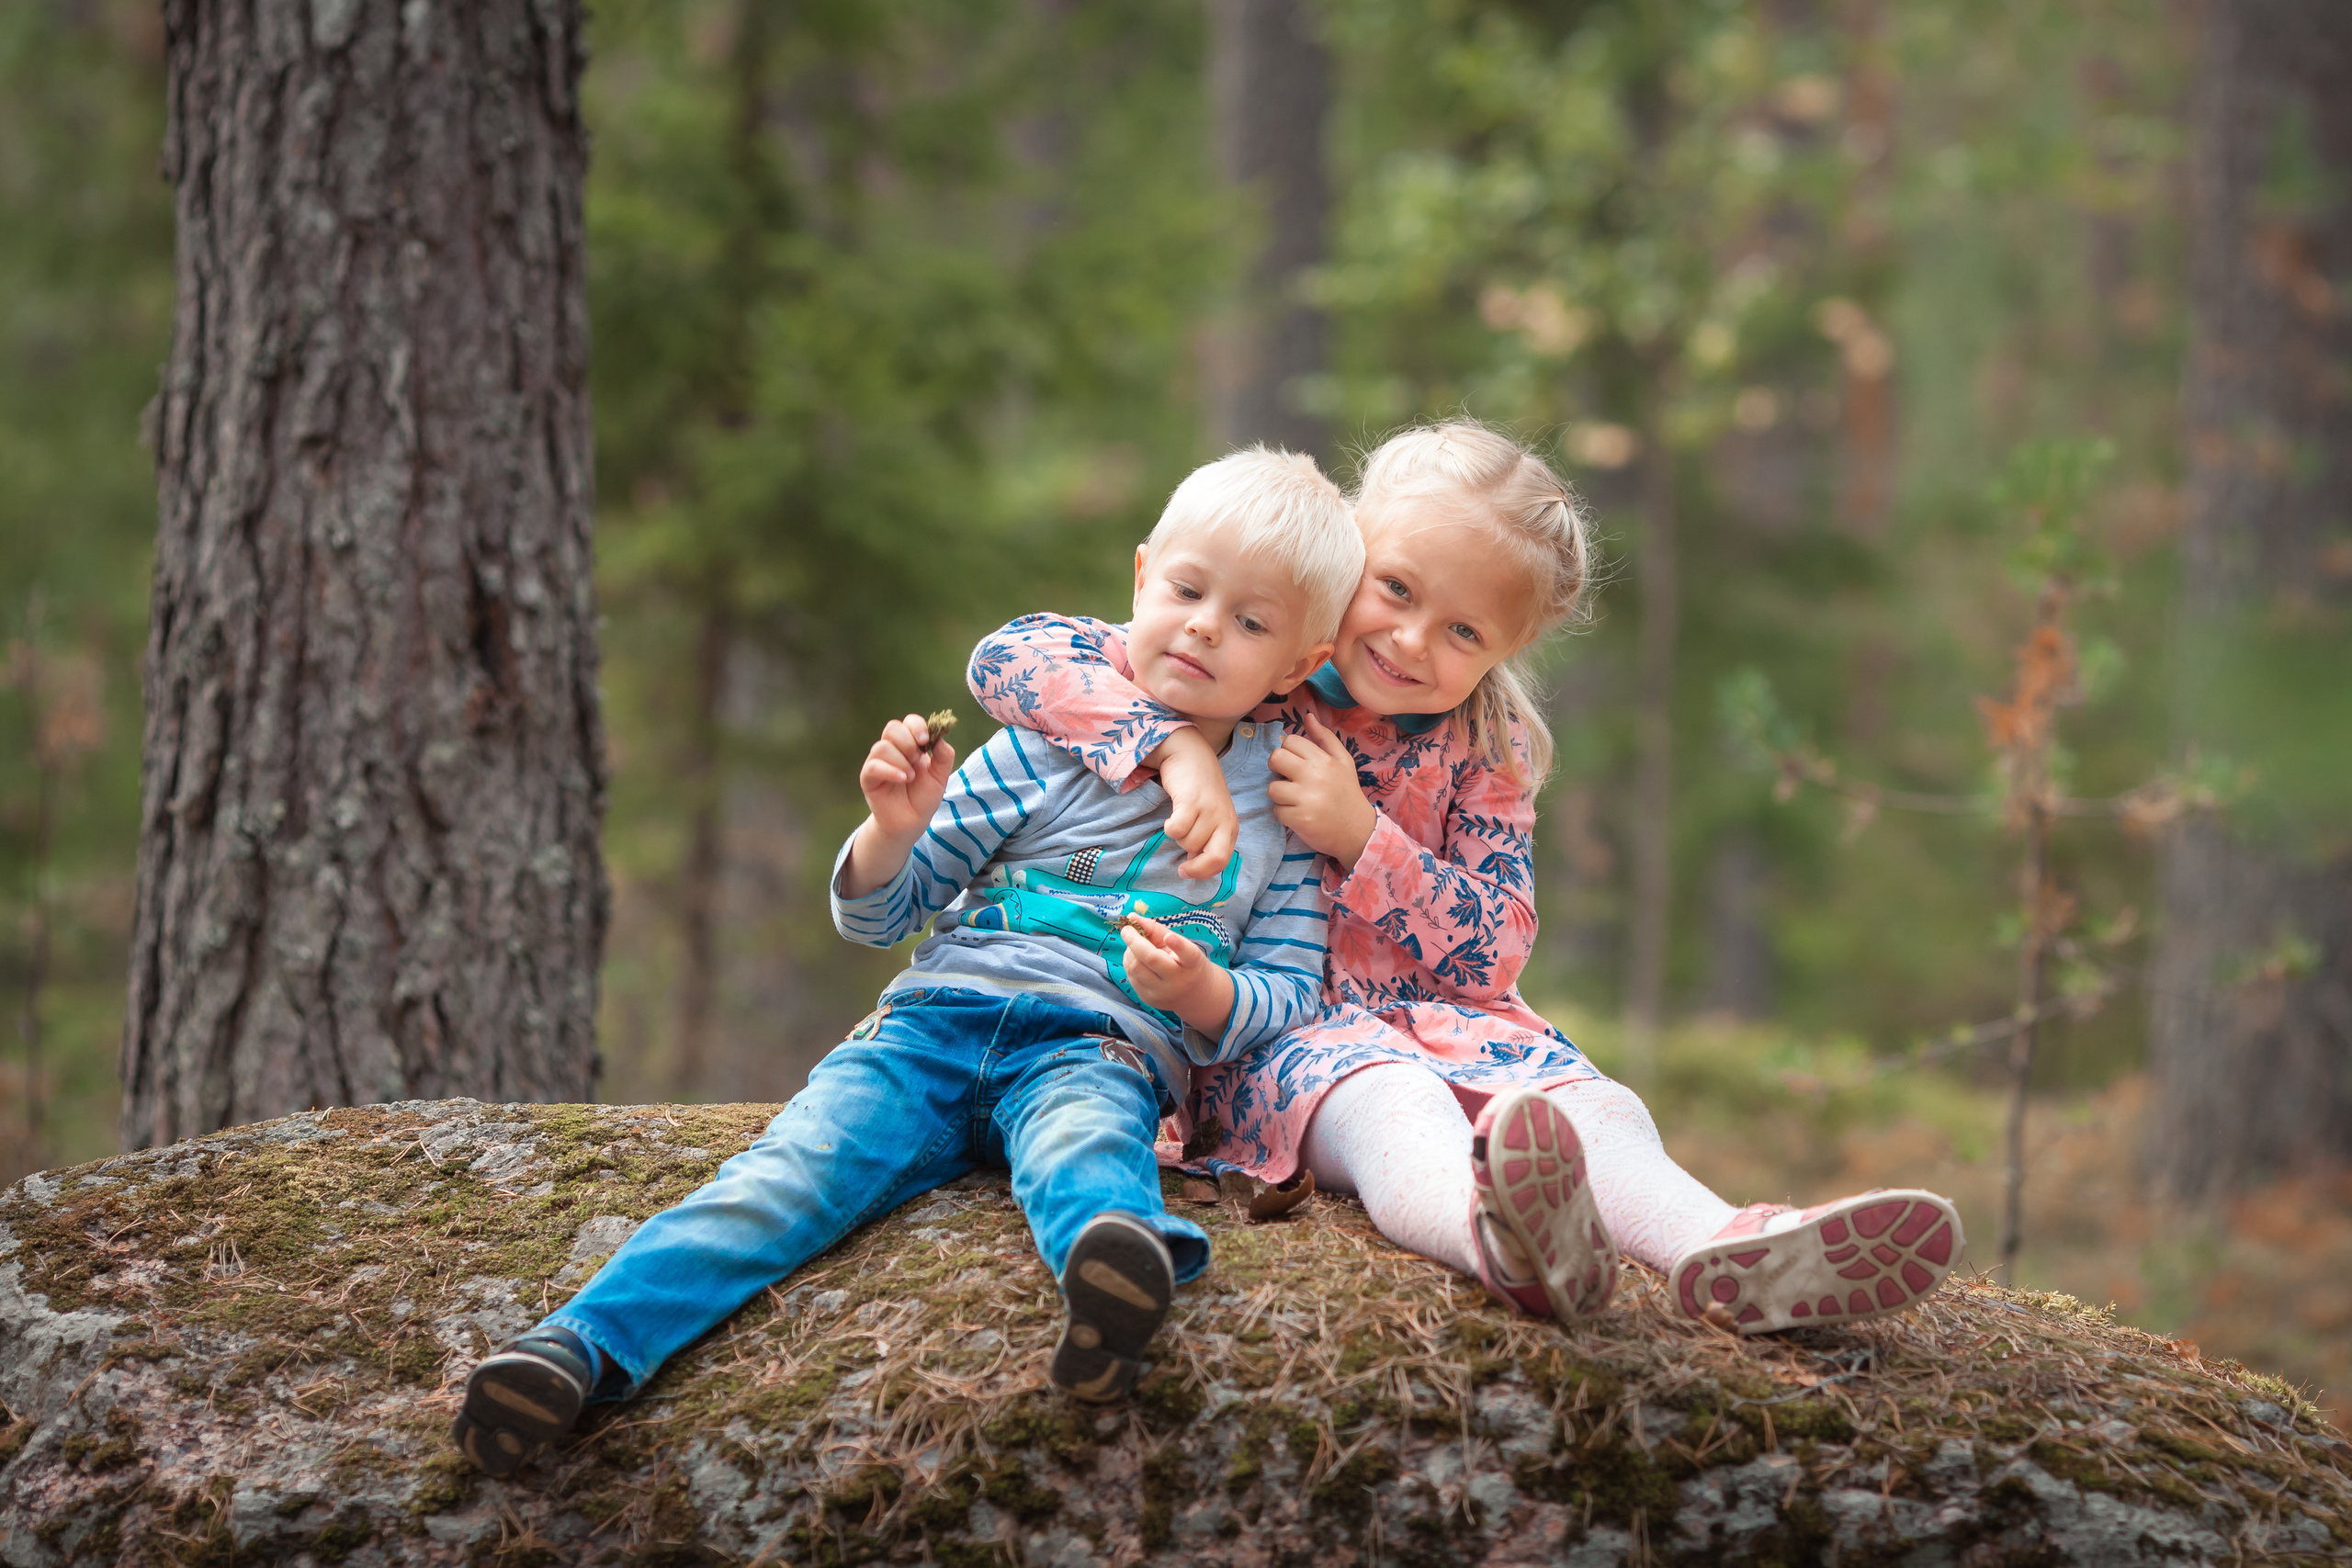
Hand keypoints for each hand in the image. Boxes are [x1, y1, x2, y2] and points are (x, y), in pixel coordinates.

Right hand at [840, 714, 956, 897]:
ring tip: (910, 777)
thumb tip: (941, 738)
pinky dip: (889, 770)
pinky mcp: (868, 778)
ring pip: (882, 747)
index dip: (917, 726)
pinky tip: (902, 779)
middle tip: (917, 760)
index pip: (909, 722)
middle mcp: (892, 750)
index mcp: (910, 745)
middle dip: (908, 741)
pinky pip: (873, 766)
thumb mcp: (940, 777)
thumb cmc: (923, 798)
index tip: (926, 740)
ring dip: (900, 760)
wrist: (911, 823)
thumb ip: (944, 757)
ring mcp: (878, 763)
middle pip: (892, 728)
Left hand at [1120, 916, 1233, 1035]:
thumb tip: (1132, 917)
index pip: (1188, 955)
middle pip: (1151, 959)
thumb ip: (1157, 929)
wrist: (1194, 995)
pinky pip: (1131, 977)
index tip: (1169, 937)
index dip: (1178, 945)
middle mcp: (1178, 981)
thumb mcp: (1181, 944)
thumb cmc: (1186, 964)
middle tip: (1127, 929)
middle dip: (1134, 941)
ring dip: (1129, 952)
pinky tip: (1135, 958)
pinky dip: (1129, 963)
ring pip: (1135, 968)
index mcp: (1192, 964)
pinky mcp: (1148, 999)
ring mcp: (1161, 993)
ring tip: (1134, 945)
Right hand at [1147, 729, 1237, 879]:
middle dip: (1195, 868)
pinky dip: (1170, 828)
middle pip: (1214, 858)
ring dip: (1178, 838)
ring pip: (1189, 843)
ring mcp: (1209, 810)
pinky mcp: (1192, 800)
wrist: (1190, 754)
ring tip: (1178, 822)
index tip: (1186, 873)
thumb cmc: (1199, 788)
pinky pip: (1177, 829)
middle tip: (1181, 867)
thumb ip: (1207, 838)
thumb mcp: (1211, 816)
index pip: (1223, 861)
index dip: (1204, 873)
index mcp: (1231, 826)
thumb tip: (1194, 864)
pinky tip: (1170, 818)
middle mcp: (1224, 819)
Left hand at [1267, 713, 1376, 867]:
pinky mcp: (1299, 819)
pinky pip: (1276, 810)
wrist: (1357, 830)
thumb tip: (1307, 716)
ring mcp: (1305, 798)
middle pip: (1275, 758)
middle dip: (1277, 768)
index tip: (1296, 763)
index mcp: (1324, 759)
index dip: (1289, 751)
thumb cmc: (1347, 792)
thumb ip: (1325, 737)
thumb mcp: (1343, 761)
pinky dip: (1284, 814)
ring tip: (1295, 799)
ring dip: (1280, 794)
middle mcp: (1314, 776)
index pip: (1289, 741)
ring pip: (1272, 787)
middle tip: (1289, 778)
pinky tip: (1299, 814)